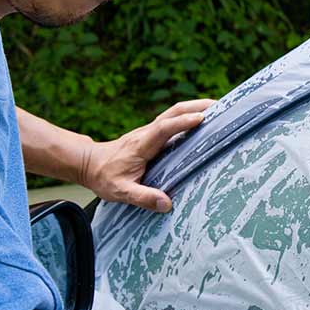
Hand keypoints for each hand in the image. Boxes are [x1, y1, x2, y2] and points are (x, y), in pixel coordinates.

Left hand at [81, 99, 214, 211]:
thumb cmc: (104, 177)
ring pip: (173, 112)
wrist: (88, 164)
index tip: (201, 118)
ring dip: (195, 106)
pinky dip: (188, 114)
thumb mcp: (120, 191)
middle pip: (172, 112)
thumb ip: (143, 198)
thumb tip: (167, 204)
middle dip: (196, 106)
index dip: (182, 123)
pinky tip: (201, 119)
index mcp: (141, 145)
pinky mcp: (151, 133)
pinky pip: (172, 119)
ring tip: (218, 108)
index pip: (163, 128)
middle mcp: (146, 133)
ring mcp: (149, 131)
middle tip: (221, 106)